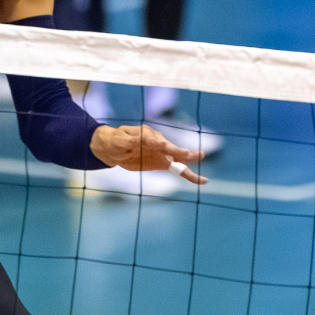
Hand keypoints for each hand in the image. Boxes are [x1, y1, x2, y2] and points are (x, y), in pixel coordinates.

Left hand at [90, 124, 206, 183]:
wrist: (112, 148)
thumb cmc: (114, 141)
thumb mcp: (119, 139)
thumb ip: (131, 140)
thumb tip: (146, 140)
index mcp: (146, 134)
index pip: (153, 139)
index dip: (157, 143)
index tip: (162, 145)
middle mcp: (157, 142)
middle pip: (170, 148)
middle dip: (178, 151)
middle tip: (188, 154)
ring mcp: (161, 153)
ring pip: (178, 159)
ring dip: (189, 160)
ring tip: (202, 158)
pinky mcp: (162, 163)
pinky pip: (178, 170)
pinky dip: (189, 175)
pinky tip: (201, 180)